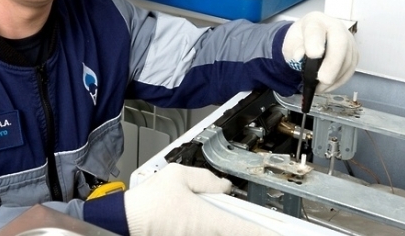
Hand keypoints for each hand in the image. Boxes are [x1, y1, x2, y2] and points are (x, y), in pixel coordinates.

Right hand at [124, 164, 279, 235]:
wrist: (123, 223)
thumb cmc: (147, 203)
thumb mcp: (178, 175)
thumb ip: (206, 178)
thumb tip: (222, 184)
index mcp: (212, 219)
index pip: (250, 230)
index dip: (268, 232)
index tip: (281, 232)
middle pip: (238, 234)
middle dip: (249, 230)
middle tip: (262, 227)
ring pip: (222, 235)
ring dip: (229, 229)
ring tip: (224, 218)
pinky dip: (213, 230)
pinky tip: (205, 223)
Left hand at [282, 11, 357, 92]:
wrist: (309, 40)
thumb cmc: (300, 41)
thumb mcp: (290, 44)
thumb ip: (294, 49)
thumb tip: (299, 56)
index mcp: (315, 21)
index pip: (316, 29)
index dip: (315, 42)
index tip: (313, 55)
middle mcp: (335, 27)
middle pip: (340, 42)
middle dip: (332, 63)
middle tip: (323, 79)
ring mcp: (348, 40)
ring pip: (348, 59)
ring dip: (335, 77)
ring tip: (320, 87)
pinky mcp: (353, 54)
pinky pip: (350, 69)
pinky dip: (339, 81)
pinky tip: (328, 86)